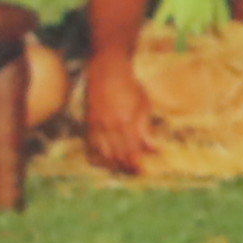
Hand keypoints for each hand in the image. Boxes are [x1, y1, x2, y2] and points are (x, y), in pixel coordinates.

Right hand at [84, 53, 156, 172]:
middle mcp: (110, 126)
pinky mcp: (88, 124)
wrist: (107, 71)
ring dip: (113, 164)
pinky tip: (105, 160)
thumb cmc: (129, 86)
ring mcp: (97, 126)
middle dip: (127, 167)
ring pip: (103, 154)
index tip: (144, 171)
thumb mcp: (143, 105)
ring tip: (122, 168)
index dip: (138, 164)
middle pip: (118, 156)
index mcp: (126, 122)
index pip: (132, 152)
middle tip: (136, 172)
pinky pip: (90, 146)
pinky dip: (97, 157)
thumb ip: (145, 128)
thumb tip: (154, 149)